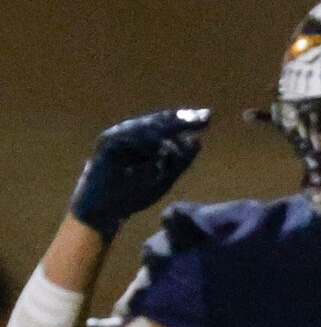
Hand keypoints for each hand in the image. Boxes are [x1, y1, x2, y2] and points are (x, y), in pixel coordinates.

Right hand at [70, 108, 208, 237]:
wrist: (105, 209)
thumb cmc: (134, 193)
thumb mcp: (164, 178)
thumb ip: (180, 162)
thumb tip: (197, 140)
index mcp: (146, 140)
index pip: (167, 126)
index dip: (186, 120)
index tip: (208, 118)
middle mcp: (131, 133)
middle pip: (157, 121)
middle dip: (179, 120)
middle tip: (199, 119)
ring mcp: (117, 135)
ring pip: (144, 127)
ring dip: (164, 134)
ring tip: (178, 148)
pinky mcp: (106, 142)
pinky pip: (127, 136)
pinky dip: (144, 142)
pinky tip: (159, 148)